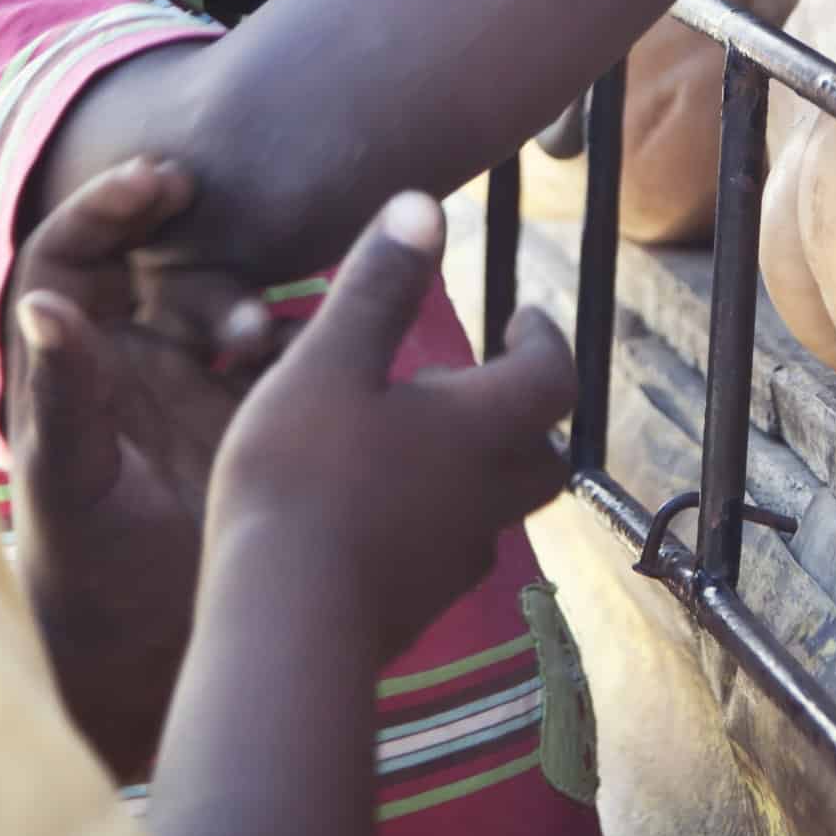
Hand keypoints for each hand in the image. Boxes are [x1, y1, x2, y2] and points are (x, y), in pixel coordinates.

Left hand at [8, 157, 281, 778]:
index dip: (103, 207)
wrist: (158, 663)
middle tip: (203, 195)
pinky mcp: (248, 416)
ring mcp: (189, 389)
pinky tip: (301, 364)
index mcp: (67, 371)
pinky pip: (276, 351)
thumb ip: (63, 398)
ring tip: (253, 339)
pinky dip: (290, 345)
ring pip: (217, 303)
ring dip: (237, 304)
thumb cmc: (87, 582)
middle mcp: (124, 367)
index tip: (155, 179)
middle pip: (148, 265)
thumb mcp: (71, 486)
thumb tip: (40, 304)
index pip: (69, 259)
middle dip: (178, 231)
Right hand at [207, 193, 575, 666]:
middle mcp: (486, 495)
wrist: (283, 629)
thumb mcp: (329, 362)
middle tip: (483, 381)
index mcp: (481, 428)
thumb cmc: (303, 480)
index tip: (522, 314)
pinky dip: (433, 518)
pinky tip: (378, 512)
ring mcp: (453, 561)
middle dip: (526, 412)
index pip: (552, 376)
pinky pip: (446, 552)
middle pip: (542, 454)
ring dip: (478, 468)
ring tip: (421, 440)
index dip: (544, 339)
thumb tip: (426, 205)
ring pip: (496, 507)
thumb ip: (377, 285)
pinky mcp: (416, 609)